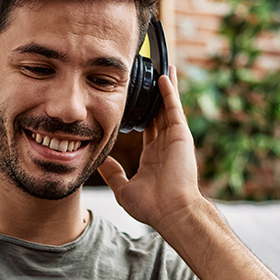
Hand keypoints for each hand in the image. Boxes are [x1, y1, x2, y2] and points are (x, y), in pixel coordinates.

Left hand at [98, 65, 202, 230]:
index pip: (146, 129)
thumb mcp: (123, 188)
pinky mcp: (180, 135)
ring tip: (160, 67)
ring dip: (164, 88)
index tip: (132, 103)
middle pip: (158, 114)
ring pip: (167, 106)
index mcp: (153, 157)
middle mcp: (165, 145)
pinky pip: (173, 108)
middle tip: (146, 78)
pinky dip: (169, 92)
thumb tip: (99, 162)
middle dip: (153, 97)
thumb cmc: (151, 206)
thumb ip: (113, 174)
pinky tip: (164, 76)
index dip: (140, 115)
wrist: (171, 211)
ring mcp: (174, 139)